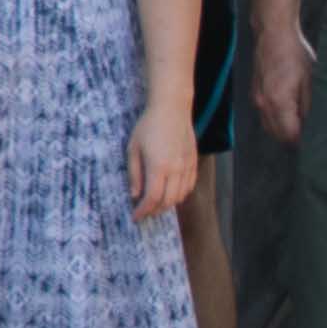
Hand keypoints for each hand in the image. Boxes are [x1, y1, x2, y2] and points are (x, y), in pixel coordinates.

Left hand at [124, 100, 195, 222]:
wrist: (172, 110)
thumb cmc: (148, 126)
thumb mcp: (133, 148)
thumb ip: (134, 173)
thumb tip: (135, 195)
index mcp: (159, 166)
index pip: (153, 198)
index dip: (144, 211)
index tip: (136, 217)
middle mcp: (176, 169)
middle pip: (168, 201)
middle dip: (155, 211)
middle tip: (144, 213)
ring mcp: (187, 166)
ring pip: (181, 196)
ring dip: (168, 204)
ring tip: (155, 204)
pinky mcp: (193, 162)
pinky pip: (189, 186)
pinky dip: (180, 195)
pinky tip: (170, 193)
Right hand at [248, 12, 312, 145]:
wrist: (273, 35)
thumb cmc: (293, 54)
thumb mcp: (307, 80)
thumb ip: (304, 104)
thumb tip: (303, 120)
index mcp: (279, 102)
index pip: (287, 134)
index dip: (298, 141)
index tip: (309, 143)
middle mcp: (264, 103)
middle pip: (274, 133)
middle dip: (288, 138)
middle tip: (304, 138)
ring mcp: (256, 98)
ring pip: (266, 125)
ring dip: (279, 129)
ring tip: (295, 127)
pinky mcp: (254, 92)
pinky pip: (262, 114)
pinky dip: (272, 119)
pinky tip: (284, 114)